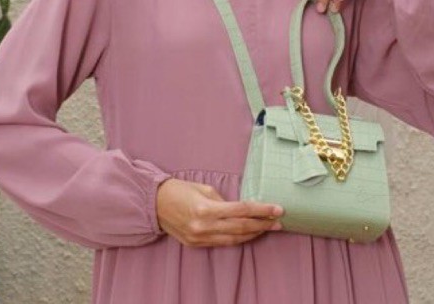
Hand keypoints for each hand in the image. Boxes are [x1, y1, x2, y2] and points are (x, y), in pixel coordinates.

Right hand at [156, 178, 283, 246]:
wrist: (155, 205)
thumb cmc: (179, 190)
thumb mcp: (203, 189)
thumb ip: (223, 200)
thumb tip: (240, 209)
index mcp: (207, 209)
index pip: (242, 210)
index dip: (262, 210)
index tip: (278, 209)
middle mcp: (205, 227)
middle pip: (242, 227)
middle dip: (263, 224)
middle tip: (279, 221)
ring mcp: (201, 238)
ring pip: (235, 238)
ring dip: (254, 234)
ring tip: (268, 228)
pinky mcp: (197, 244)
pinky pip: (223, 243)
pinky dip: (238, 238)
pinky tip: (249, 234)